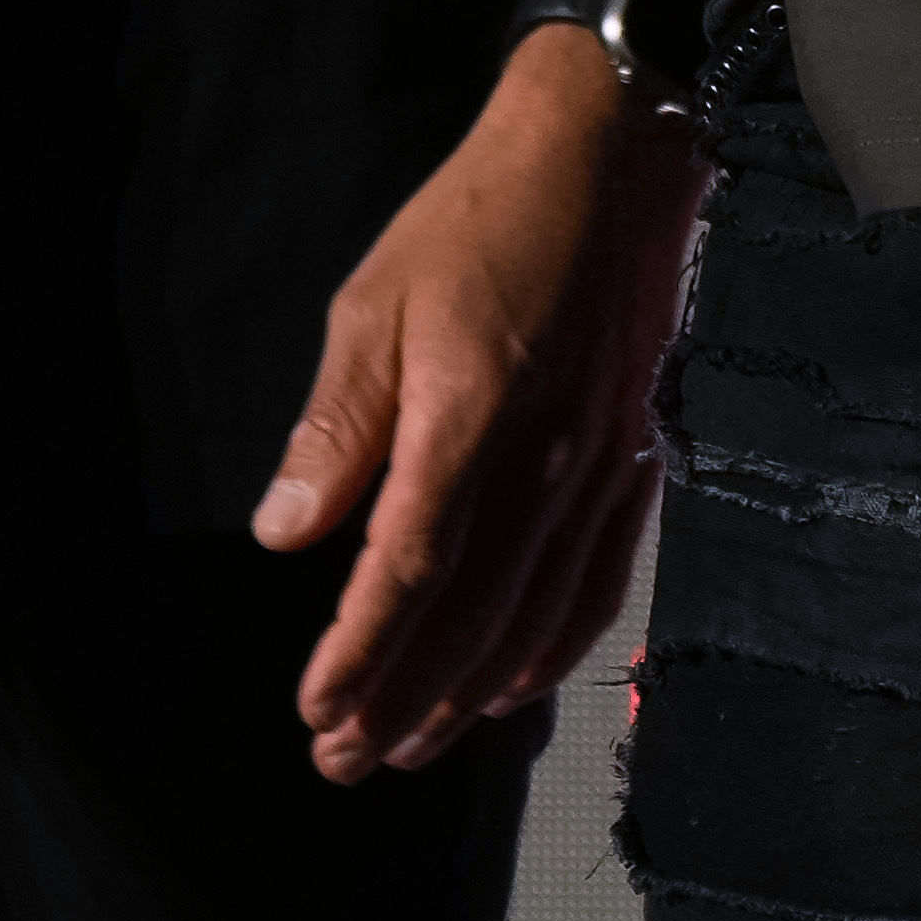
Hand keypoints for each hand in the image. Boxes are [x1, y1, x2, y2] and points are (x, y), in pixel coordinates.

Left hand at [256, 38, 701, 782]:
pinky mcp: (634, 465)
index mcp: (470, 416)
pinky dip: (551, 653)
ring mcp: (599, 469)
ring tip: (410, 745)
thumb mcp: (376, 302)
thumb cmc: (480, 221)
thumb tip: (286, 530)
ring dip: (466, 696)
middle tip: (342, 760)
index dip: (360, 651)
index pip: (407, 567)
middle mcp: (544, 460)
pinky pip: (595, 587)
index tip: (315, 708)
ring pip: (531, 619)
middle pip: (468, 618)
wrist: (610, 160)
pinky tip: (511, 687)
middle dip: (399, 700)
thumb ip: (338, 426)